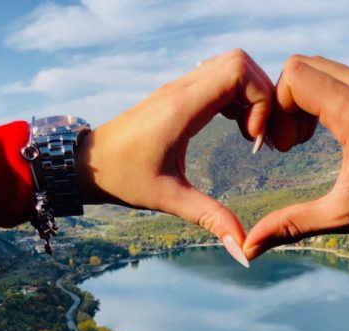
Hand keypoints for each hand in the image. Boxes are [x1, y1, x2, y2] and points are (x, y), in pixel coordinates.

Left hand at [77, 50, 272, 261]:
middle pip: (240, 62)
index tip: (252, 139)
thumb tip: (242, 250)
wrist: (87, 163)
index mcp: (182, 109)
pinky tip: (236, 128)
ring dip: (250, 95)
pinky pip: (218, 78)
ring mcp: (178, 88)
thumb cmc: (123, 179)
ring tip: (249, 134)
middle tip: (258, 136)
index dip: (259, 100)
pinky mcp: (177, 94)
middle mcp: (181, 89)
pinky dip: (237, 97)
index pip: (237, 72)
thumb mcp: (170, 199)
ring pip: (230, 66)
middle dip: (261, 96)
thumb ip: (210, 219)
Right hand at [243, 55, 348, 259]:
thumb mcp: (344, 216)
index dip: (275, 109)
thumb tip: (250, 246)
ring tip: (306, 139)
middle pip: (303, 66)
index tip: (281, 146)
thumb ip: (292, 225)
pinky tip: (329, 132)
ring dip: (304, 99)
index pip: (294, 76)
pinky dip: (324, 97)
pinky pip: (342, 77)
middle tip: (290, 143)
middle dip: (285, 102)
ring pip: (322, 68)